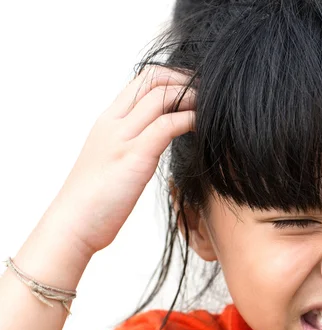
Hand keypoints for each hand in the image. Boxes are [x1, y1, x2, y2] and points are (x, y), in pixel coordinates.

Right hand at [48, 66, 195, 255]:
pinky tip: (204, 127)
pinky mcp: (134, 156)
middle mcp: (113, 122)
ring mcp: (122, 137)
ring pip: (162, 96)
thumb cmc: (95, 200)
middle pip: (153, 79)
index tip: (195, 89)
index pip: (142, 80)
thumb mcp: (111, 160)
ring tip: (212, 108)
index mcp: (108, 121)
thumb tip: (157, 139)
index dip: (173, 77)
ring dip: (192, 97)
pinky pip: (167, 125)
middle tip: (210, 93)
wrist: (72, 224)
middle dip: (186, 80)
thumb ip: (131, 143)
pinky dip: (190, 120)